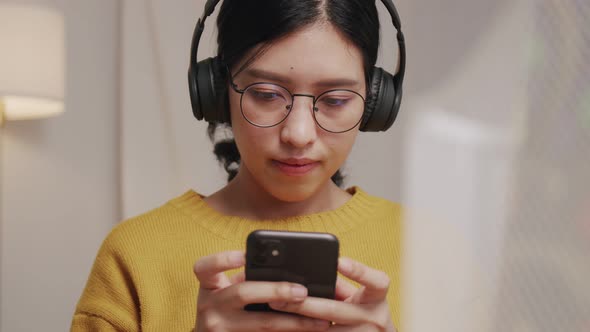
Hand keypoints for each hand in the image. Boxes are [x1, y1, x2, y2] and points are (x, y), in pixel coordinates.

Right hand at [193, 250, 330, 331]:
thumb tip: (286, 271)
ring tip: (318, 318)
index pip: (206, 267)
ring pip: (261, 323)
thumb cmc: (226, 308)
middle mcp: (208, 306)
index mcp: (208, 286)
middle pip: (243, 293)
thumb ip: (246, 279)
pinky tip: (306, 331)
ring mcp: (217, 329)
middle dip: (277, 290)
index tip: (245, 255)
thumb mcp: (227, 291)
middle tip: (303, 292)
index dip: (224, 259)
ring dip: (294, 320)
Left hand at [269, 257, 396, 331]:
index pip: (376, 281)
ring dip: (299, 323)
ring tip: (278, 314)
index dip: (359, 271)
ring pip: (324, 331)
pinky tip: (286, 329)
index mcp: (377, 299)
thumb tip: (307, 273)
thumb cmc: (364, 313)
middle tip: (280, 298)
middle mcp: (374, 319)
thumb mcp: (358, 297)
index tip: (339, 261)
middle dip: (305, 304)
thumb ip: (338, 285)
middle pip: (336, 310)